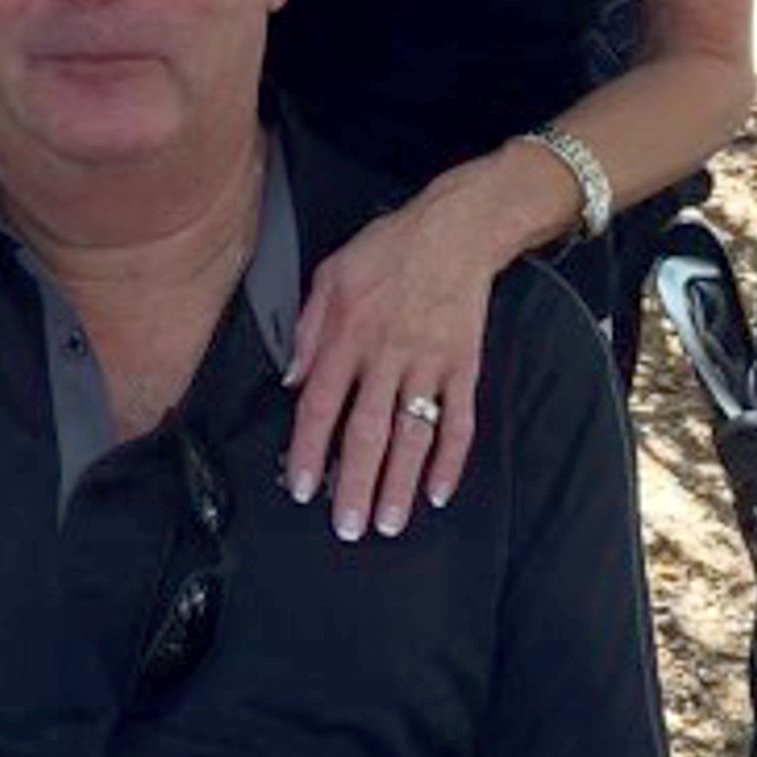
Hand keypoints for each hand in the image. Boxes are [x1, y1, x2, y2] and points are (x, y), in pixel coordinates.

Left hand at [283, 169, 502, 542]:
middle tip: (346, 527)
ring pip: (412, 434)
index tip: (301, 485)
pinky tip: (440, 492)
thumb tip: (292, 378)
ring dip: (399, 483)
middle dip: (354, 483)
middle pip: (367, 430)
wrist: (457, 230)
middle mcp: (387, 354)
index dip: (308, 448)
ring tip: (387, 523)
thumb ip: (308, 328)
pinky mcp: (464, 366)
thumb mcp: (331, 273)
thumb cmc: (389, 248)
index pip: (321, 402)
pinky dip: (452, 460)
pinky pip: (460, 421)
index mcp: (349, 332)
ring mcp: (429, 363)